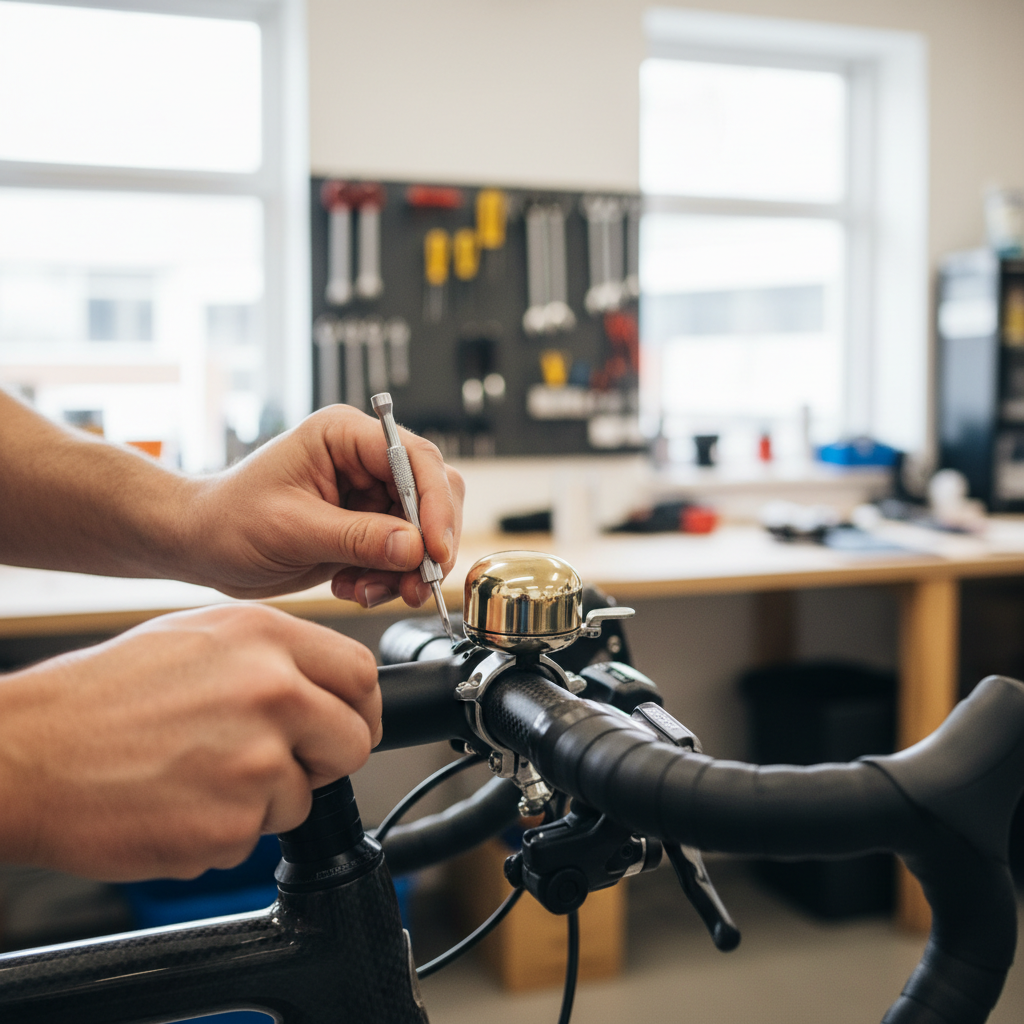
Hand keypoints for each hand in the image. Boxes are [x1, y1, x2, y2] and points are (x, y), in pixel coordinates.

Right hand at [0, 604, 380, 880]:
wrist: (28, 754)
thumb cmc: (101, 696)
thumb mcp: (199, 637)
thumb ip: (273, 656)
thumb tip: (325, 685)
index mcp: (266, 638)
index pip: (361, 675)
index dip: (358, 708)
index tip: (345, 725)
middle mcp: (271, 691)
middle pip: (353, 742)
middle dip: (324, 760)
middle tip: (279, 762)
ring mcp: (256, 759)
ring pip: (304, 797)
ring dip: (264, 800)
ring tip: (199, 775)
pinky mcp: (232, 823)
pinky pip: (255, 837)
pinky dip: (224, 830)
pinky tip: (178, 802)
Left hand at [188, 405, 464, 608]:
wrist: (201, 548)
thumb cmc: (228, 520)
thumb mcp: (292, 529)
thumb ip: (357, 538)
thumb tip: (415, 549)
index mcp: (345, 436)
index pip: (414, 459)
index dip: (433, 504)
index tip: (434, 549)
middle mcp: (364, 460)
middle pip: (431, 492)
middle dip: (428, 543)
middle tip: (418, 583)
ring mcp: (368, 495)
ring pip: (422, 530)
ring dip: (406, 569)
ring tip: (368, 591)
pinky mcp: (366, 528)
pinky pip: (402, 554)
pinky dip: (388, 579)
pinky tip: (352, 588)